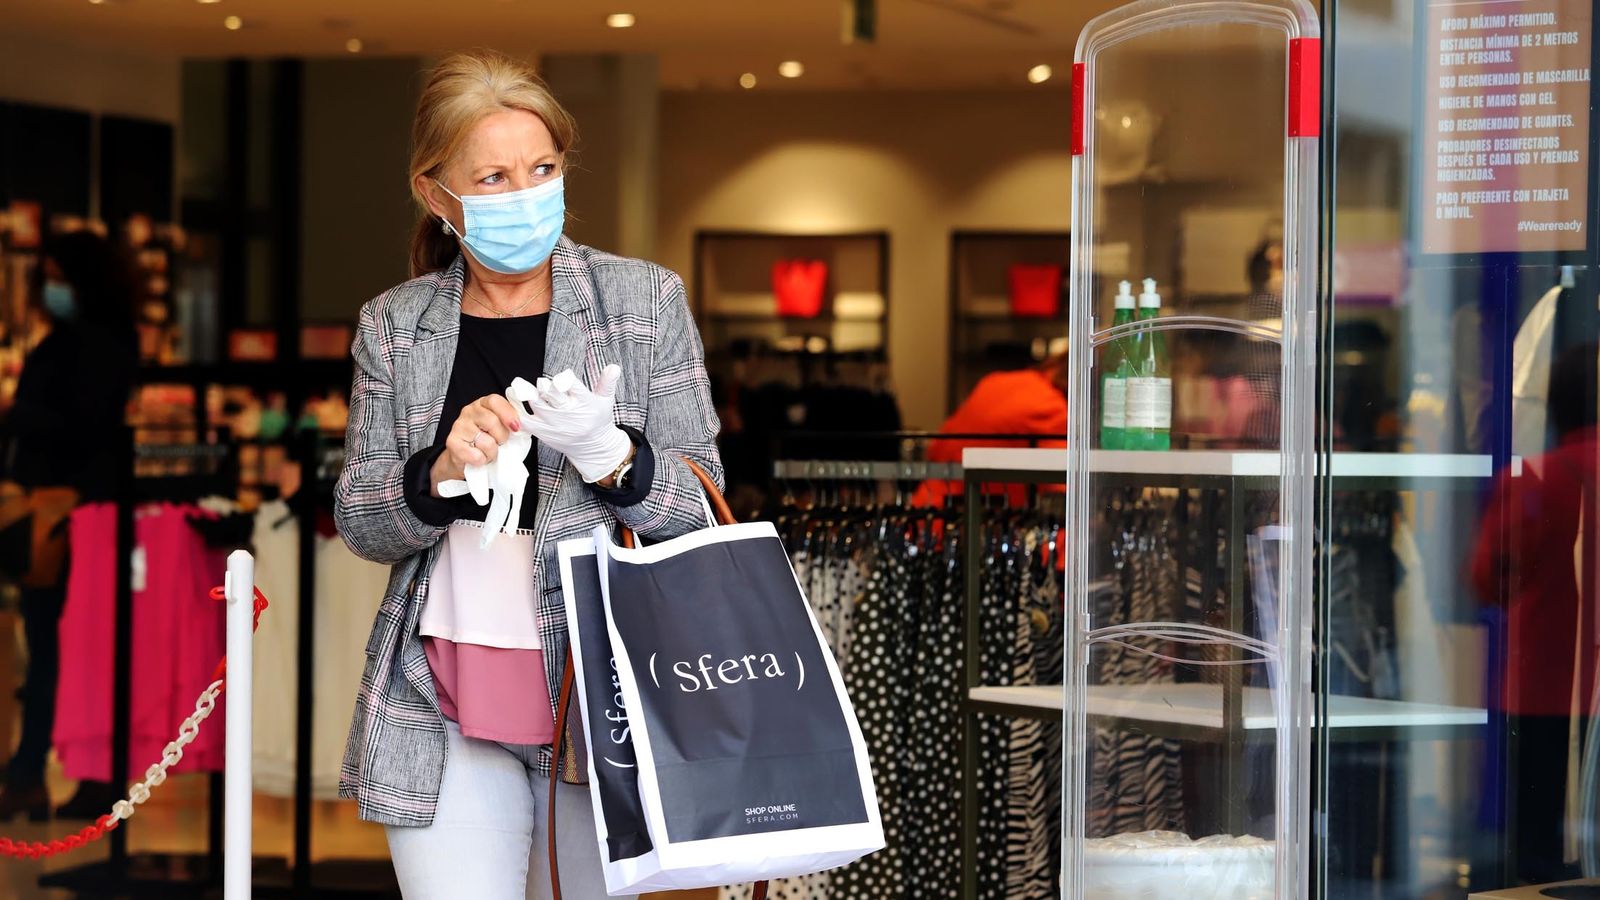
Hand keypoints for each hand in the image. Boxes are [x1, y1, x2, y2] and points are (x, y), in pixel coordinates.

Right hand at [430, 393, 521, 498]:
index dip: (508, 414)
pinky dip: (481, 460)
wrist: (465, 459)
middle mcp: (469, 411)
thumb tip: (522, 426)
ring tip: (488, 452)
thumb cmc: (487, 442)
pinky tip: (478, 458)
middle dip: (501, 437)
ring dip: (492, 452)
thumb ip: (510, 423)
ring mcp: (459, 425)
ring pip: (486, 442)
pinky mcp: (452, 442)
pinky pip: (476, 455)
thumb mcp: (501, 429)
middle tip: (499, 443)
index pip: (495, 401)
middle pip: (492, 421)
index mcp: (483, 404)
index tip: (516, 427)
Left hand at [514, 366, 631, 482]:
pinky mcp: (544, 432)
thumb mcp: (606, 400)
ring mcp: (555, 424)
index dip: (566, 381)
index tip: (563, 377)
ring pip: (539, 406)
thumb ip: (607, 382)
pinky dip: (518, 411)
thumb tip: (614, 366)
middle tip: (542, 382)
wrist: (593, 447)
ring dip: (530, 395)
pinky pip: (527, 421)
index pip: (574, 388)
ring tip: (521, 386)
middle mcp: (570, 414)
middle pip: (554, 396)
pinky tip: (514, 400)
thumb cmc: (598, 420)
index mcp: (586, 404)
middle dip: (546, 387)